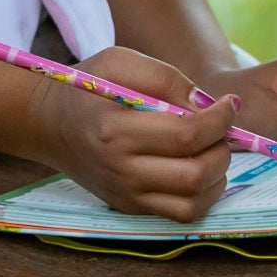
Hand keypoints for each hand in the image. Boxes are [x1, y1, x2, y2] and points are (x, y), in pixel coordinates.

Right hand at [26, 47, 238, 222]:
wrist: (47, 125)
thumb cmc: (86, 88)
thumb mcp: (119, 62)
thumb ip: (165, 77)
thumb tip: (207, 104)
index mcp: (116, 131)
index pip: (186, 135)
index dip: (220, 120)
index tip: (230, 103)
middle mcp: (120, 170)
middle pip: (194, 174)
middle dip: (222, 149)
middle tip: (220, 129)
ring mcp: (124, 195)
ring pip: (193, 203)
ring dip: (218, 176)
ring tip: (211, 149)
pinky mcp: (129, 208)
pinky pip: (180, 214)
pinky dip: (202, 195)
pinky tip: (200, 169)